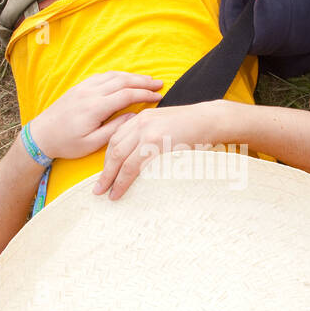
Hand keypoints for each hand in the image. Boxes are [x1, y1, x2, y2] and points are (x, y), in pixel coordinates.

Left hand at [29, 71, 163, 160]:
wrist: (41, 135)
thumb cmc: (67, 144)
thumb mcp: (92, 143)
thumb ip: (114, 129)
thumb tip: (133, 116)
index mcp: (95, 107)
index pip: (127, 95)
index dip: (145, 94)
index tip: (159, 96)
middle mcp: (90, 93)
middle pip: (122, 81)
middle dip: (143, 81)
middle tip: (160, 83)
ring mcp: (83, 87)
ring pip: (113, 76)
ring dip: (132, 76)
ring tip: (147, 79)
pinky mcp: (79, 87)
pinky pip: (102, 76)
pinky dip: (118, 75)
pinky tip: (125, 79)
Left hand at [92, 101, 228, 199]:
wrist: (211, 120)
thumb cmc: (195, 128)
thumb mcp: (168, 127)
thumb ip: (154, 137)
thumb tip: (147, 157)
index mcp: (141, 118)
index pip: (116, 138)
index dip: (108, 157)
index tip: (105, 172)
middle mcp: (139, 122)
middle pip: (113, 148)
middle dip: (104, 169)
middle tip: (98, 188)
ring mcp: (145, 131)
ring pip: (118, 158)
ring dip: (109, 177)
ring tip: (104, 193)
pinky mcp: (153, 142)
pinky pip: (132, 166)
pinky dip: (122, 181)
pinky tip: (118, 191)